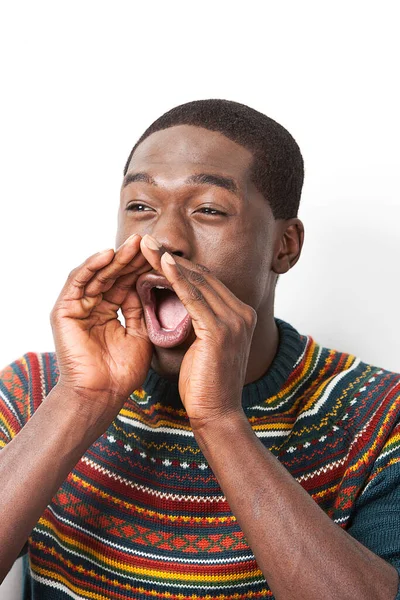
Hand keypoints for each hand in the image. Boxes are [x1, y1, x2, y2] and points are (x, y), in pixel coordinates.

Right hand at [50, 234, 152, 417]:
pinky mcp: (63, 310)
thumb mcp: (139, 335)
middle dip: (131, 257)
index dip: (143, 268)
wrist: (102, 395)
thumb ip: (142, 310)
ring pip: (97, 274)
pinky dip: (92, 266)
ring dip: (115, 257)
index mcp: (109, 312)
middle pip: (113, 274)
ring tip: (134, 243)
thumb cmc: (122, 372)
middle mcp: (92, 306)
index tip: (162, 254)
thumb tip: (152, 284)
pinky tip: (109, 255)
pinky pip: (78, 281)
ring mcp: (77, 307)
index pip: (126, 283)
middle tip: (149, 240)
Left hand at [140, 235, 256, 427]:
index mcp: (240, 315)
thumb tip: (171, 301)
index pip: (207, 282)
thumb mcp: (202, 345)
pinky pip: (194, 298)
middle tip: (148, 241)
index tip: (157, 254)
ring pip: (197, 282)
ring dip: (169, 262)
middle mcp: (242, 313)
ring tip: (147, 246)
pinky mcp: (221, 330)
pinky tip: (161, 264)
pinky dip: (177, 279)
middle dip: (172, 258)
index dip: (181, 266)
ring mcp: (235, 320)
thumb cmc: (205, 384)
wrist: (217, 414)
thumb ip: (195, 321)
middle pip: (203, 276)